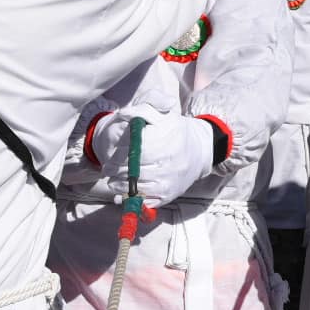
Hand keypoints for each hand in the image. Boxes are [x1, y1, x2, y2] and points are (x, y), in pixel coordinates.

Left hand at [89, 111, 216, 206]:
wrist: (200, 151)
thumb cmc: (175, 131)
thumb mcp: (162, 114)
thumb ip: (143, 109)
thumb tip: (124, 114)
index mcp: (166, 140)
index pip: (136, 149)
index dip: (119, 152)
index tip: (112, 152)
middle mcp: (169, 162)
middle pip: (133, 169)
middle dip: (115, 169)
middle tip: (108, 167)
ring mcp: (169, 181)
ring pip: (136, 186)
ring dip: (119, 183)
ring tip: (114, 178)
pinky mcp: (168, 195)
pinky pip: (144, 200)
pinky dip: (130, 197)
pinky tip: (125, 190)